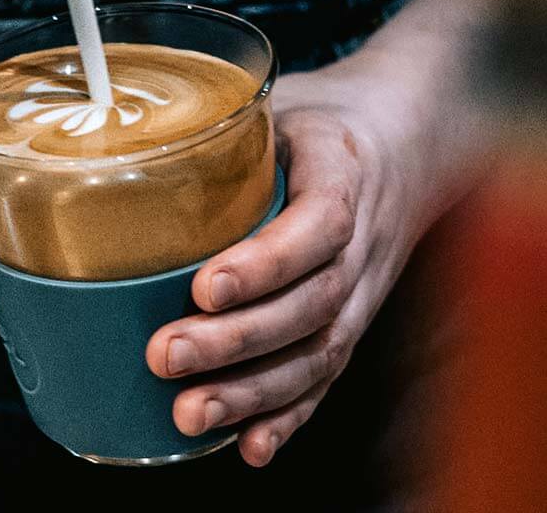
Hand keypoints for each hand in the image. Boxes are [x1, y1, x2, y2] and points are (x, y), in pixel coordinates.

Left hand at [146, 44, 460, 466]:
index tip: (205, 286)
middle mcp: (365, 240)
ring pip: (321, 351)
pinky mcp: (357, 316)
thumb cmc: (330, 118)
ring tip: (189, 413)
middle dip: (238, 341)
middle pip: (314, 304)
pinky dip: (290, 415)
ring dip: (254, 392)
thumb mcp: (287, 101)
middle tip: (166, 355)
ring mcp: (367, 286)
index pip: (320, 226)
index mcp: (345, 173)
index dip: (266, 264)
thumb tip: (138, 140)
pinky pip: (330, 374)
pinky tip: (250, 445)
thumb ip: (230, 127)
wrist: (409, 139)